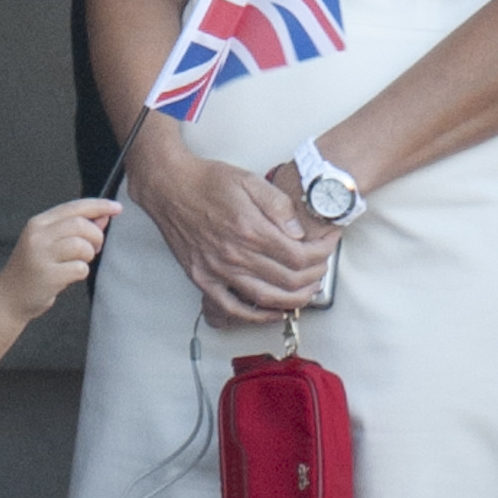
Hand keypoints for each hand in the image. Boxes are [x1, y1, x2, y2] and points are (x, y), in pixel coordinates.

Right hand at [3, 198, 119, 320]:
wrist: (9, 297)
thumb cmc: (33, 270)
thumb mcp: (50, 244)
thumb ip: (75, 229)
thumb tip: (103, 217)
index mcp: (38, 223)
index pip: (74, 207)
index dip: (99, 206)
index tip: (116, 208)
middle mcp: (37, 235)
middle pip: (80, 225)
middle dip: (95, 237)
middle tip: (94, 249)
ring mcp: (41, 255)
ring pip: (81, 245)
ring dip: (88, 256)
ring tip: (78, 263)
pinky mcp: (47, 275)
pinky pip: (79, 268)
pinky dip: (80, 273)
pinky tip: (68, 277)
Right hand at [130, 129, 330, 327]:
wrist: (168, 188)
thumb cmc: (207, 182)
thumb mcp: (250, 181)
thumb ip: (278, 206)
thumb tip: (299, 232)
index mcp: (250, 229)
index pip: (300, 254)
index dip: (322, 253)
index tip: (329, 244)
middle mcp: (236, 254)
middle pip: (289, 280)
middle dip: (316, 276)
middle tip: (324, 267)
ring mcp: (218, 270)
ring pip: (267, 298)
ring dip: (295, 300)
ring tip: (309, 291)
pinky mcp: (203, 279)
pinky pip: (233, 308)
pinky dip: (257, 316)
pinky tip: (274, 312)